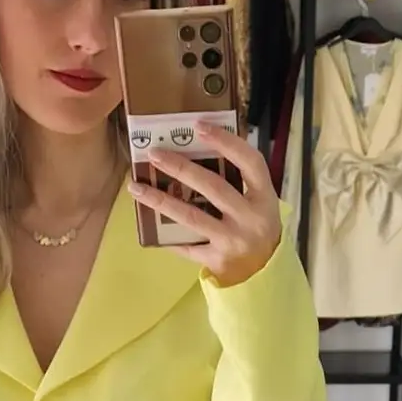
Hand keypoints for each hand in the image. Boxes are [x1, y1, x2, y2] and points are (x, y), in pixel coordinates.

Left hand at [128, 120, 282, 285]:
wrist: (263, 274)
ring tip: (136, 187)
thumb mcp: (259, 203)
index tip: (199, 126)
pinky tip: (147, 222)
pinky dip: (166, 235)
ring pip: (191, 216)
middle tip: (154, 154)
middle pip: (213, 187)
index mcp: (264, 197)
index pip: (249, 161)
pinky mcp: (216, 260)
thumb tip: (198, 149)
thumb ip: (238, 181)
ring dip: (161, 200)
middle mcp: (251, 218)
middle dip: (181, 168)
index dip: (226, 141)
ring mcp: (233, 240)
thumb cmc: (256, 229)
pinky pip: (186, 245)